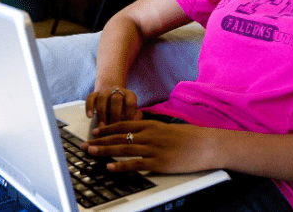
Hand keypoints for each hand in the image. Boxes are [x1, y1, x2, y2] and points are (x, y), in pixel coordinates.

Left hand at [80, 120, 216, 173]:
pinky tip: (110, 167)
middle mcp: (149, 135)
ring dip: (105, 151)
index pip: (123, 125)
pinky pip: (136, 164)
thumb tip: (139, 134)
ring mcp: (153, 149)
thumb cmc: (189, 138)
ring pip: (123, 149)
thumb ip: (151, 131)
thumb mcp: (167, 128)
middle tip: (86, 144)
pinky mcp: (159, 163)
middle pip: (118, 137)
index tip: (95, 132)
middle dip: (100, 140)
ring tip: (91, 152)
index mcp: (150, 125)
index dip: (107, 129)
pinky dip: (121, 165)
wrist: (206, 144)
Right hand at [85, 87, 141, 124]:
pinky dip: (89, 106)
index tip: (126, 126)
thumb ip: (136, 117)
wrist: (113, 92)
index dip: (129, 114)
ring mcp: (105, 91)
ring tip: (101, 127)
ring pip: (102, 98)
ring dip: (102, 113)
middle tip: (112, 128)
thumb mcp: (133, 110)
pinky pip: (90, 97)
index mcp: (129, 95)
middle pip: (116, 99)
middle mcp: (117, 90)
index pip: (130, 103)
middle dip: (114, 115)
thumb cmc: (125, 107)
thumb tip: (135, 126)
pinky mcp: (95, 93)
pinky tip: (90, 117)